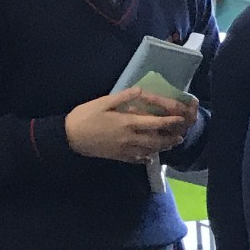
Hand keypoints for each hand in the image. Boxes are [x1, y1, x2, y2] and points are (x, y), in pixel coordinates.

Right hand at [65, 91, 194, 164]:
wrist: (68, 137)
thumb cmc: (84, 116)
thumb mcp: (103, 102)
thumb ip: (124, 97)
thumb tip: (141, 90)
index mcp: (128, 123)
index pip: (155, 123)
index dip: (170, 122)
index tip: (181, 120)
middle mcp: (130, 138)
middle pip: (156, 140)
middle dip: (170, 138)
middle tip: (181, 136)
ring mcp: (124, 149)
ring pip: (148, 151)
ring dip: (161, 148)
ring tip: (171, 144)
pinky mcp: (117, 156)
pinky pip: (136, 159)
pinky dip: (145, 157)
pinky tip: (150, 156)